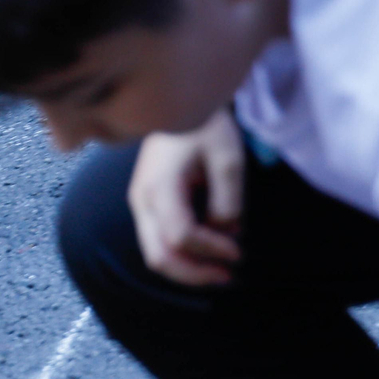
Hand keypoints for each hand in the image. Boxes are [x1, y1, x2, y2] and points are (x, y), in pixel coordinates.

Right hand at [127, 108, 244, 285]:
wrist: (177, 103)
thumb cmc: (204, 126)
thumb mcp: (227, 159)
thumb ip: (228, 201)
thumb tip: (227, 232)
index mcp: (159, 188)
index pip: (181, 236)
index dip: (211, 250)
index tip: (239, 251)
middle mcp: (141, 201)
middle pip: (159, 257)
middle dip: (194, 274)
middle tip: (226, 276)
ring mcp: (139, 204)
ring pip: (155, 254)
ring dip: (186, 269)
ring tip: (217, 270)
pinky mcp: (145, 204)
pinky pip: (157, 242)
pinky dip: (180, 255)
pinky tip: (204, 253)